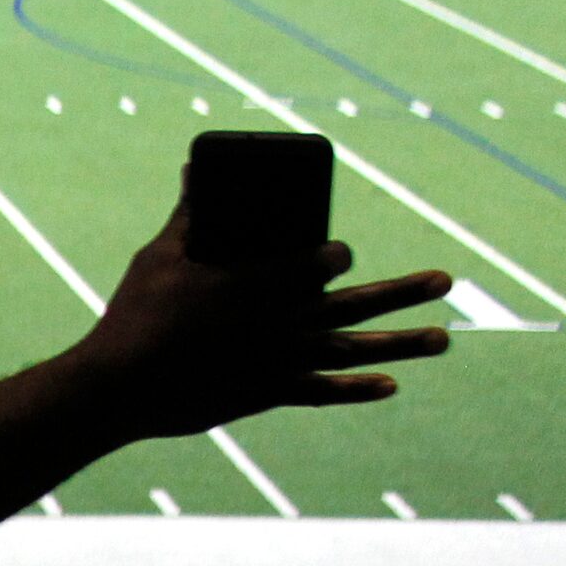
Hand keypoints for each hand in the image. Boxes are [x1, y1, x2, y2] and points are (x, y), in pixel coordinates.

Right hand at [69, 211, 448, 437]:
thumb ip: (189, 217)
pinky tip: (391, 385)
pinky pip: (321, 393)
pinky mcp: (265, 393)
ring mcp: (278, 360)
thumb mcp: (159, 257)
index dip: (334, 257)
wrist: (118, 386)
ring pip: (352, 349)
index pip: (318, 262)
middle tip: (446, 281)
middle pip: (356, 304)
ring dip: (402, 343)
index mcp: (258, 281)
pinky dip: (356, 389)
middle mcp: (281, 321)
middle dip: (404, 291)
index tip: (340, 255)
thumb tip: (193, 172)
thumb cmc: (135, 315)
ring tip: (444, 337)